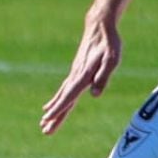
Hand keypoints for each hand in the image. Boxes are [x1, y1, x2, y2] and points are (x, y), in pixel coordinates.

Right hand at [41, 17, 122, 134]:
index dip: (59, 108)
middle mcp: (76, 76)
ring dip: (54, 110)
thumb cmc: (109, 43)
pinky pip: (65, 89)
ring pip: (63, 95)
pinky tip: (50, 106)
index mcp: (83, 75)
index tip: (48, 119)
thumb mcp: (112, 60)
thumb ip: (103, 77)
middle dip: (55, 116)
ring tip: (44, 123)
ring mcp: (74, 74)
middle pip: (64, 99)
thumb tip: (95, 95)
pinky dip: (58, 99)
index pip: (69, 96)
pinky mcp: (76, 72)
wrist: (100, 26)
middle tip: (45, 130)